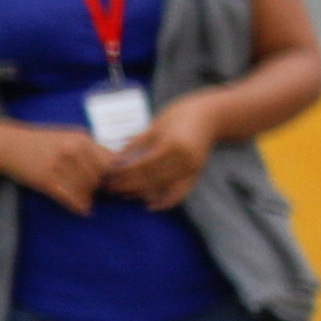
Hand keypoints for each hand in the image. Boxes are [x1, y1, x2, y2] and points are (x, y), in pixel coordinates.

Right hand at [0, 125, 116, 214]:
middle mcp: (72, 150)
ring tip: (87, 201)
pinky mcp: (45, 180)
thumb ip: (90, 148)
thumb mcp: (68, 136)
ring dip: (88, 198)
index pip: (110, 162)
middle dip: (99, 188)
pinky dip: (78, 207)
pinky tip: (82, 210)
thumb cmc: (41, 141)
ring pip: (85, 190)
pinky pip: (70, 198)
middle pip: (98, 178)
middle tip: (96, 193)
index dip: (113, 174)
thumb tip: (117, 164)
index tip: (109, 181)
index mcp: (81, 138)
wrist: (7, 144)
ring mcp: (58, 165)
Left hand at [97, 115, 214, 209]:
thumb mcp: (156, 125)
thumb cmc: (180, 115)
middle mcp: (184, 159)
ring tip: (124, 194)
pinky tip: (151, 205)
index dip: (124, 172)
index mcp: (172, 144)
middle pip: (151, 178)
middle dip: (128, 184)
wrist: (211, 116)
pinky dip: (166, 201)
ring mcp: (192, 168)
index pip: (143, 164)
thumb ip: (138, 142)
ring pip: (163, 187)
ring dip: (142, 193)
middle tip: (110, 188)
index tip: (109, 175)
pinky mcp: (196, 173)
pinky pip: (180, 192)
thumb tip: (116, 159)